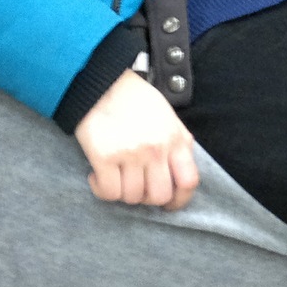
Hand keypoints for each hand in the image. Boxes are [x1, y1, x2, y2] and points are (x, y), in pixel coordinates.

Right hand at [75, 69, 200, 209]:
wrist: (101, 82)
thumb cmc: (135, 99)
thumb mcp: (167, 117)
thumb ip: (176, 144)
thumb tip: (178, 174)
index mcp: (175, 139)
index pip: (188, 182)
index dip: (179, 200)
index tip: (168, 205)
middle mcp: (156, 149)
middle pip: (159, 196)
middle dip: (147, 199)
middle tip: (136, 187)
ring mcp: (130, 154)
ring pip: (132, 197)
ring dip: (123, 193)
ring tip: (116, 177)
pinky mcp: (104, 157)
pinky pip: (109, 192)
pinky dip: (102, 190)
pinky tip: (98, 177)